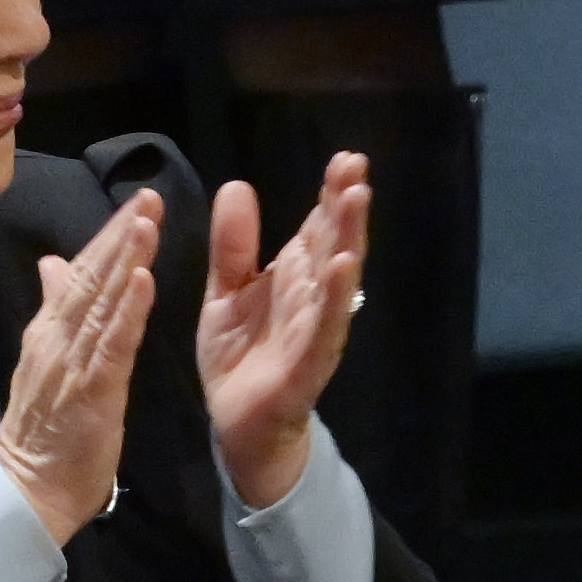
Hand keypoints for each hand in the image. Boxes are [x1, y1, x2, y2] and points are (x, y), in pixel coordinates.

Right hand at [0, 192, 161, 544]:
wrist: (30, 487)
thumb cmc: (46, 430)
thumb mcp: (47, 361)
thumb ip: (54, 310)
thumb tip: (53, 262)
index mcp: (50, 331)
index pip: (80, 273)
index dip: (108, 236)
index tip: (135, 202)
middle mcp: (58, 338)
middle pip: (91, 277)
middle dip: (120, 234)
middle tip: (148, 195)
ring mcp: (72, 362)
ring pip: (102, 302)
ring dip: (126, 259)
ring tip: (147, 221)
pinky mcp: (92, 389)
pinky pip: (112, 343)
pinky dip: (128, 310)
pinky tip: (143, 280)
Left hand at [199, 161, 369, 509]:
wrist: (236, 424)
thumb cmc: (240, 355)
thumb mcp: (225, 292)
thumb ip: (232, 246)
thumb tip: (236, 185)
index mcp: (293, 277)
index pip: (317, 228)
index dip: (330, 194)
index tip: (345, 158)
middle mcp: (312, 297)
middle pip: (333, 244)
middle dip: (345, 206)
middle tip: (355, 167)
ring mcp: (314, 329)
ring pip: (337, 279)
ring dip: (348, 239)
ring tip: (356, 200)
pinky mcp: (307, 363)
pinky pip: (324, 326)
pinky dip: (333, 297)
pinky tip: (341, 266)